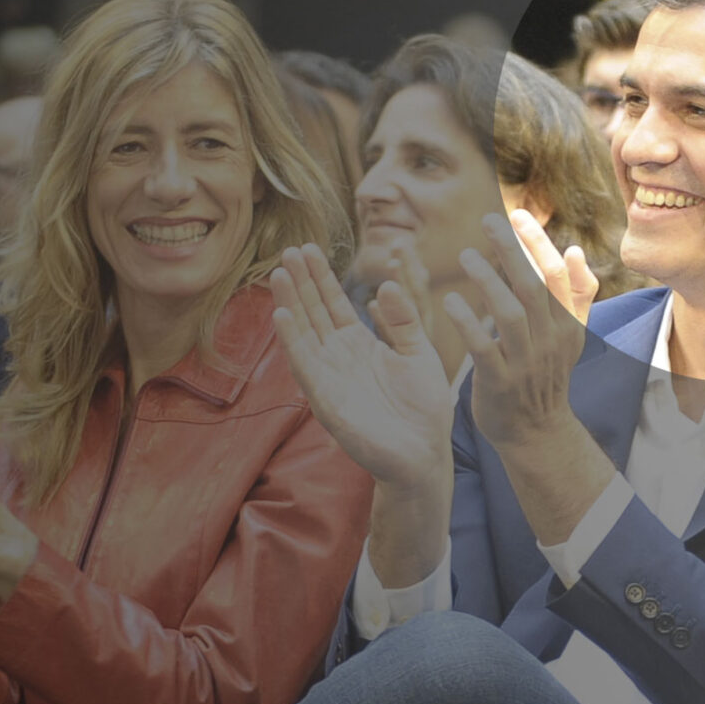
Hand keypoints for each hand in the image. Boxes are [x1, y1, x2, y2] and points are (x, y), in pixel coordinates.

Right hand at [270, 242, 453, 488]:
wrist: (424, 455)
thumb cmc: (423, 410)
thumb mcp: (419, 355)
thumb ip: (404, 321)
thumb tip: (386, 285)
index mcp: (361, 346)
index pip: (334, 305)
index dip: (321, 278)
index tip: (308, 248)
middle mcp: (339, 358)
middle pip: (315, 312)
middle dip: (301, 282)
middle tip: (289, 248)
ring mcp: (330, 377)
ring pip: (304, 333)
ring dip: (291, 304)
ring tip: (279, 273)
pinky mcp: (326, 399)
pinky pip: (305, 366)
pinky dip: (293, 341)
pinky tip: (282, 316)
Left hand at [446, 216, 588, 453]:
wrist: (536, 432)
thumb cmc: (545, 375)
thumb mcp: (569, 337)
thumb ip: (576, 295)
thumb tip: (577, 251)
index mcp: (567, 326)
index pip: (557, 275)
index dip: (538, 242)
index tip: (517, 213)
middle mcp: (550, 341)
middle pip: (534, 287)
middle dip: (513, 250)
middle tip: (488, 220)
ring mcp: (526, 363)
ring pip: (511, 314)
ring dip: (488, 281)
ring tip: (465, 256)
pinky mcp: (500, 382)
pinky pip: (484, 348)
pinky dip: (469, 323)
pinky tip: (451, 301)